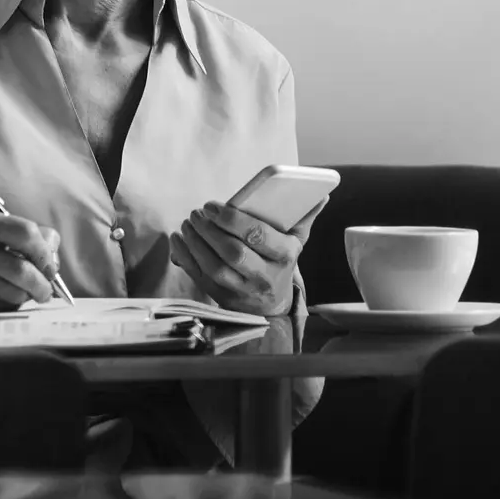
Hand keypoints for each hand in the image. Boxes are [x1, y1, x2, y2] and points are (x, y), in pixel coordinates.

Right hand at [0, 213, 62, 312]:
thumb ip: (27, 237)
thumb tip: (54, 257)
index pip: (26, 232)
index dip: (45, 251)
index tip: (51, 265)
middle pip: (22, 270)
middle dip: (42, 284)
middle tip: (46, 289)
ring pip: (15, 293)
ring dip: (27, 296)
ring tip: (25, 292)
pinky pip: (3, 307)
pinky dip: (11, 305)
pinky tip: (4, 297)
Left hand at [168, 197, 328, 316]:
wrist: (273, 305)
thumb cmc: (280, 262)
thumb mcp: (297, 241)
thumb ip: (304, 216)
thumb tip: (320, 194)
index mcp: (284, 256)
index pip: (257, 236)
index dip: (233, 220)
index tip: (213, 206)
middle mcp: (264, 276)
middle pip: (233, 253)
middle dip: (210, 230)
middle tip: (197, 212)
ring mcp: (242, 291)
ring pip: (215, 267)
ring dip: (196, 242)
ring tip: (188, 223)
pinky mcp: (223, 298)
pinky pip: (200, 278)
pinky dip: (185, 257)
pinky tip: (179, 239)